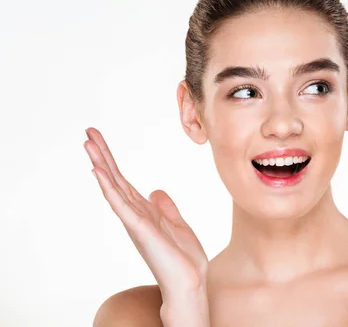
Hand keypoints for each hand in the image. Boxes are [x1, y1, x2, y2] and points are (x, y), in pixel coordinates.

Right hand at [83, 128, 208, 305]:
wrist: (191, 282)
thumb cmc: (183, 258)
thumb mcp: (177, 224)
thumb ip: (165, 207)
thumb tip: (155, 191)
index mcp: (143, 211)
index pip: (123, 181)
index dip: (112, 160)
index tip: (99, 140)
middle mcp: (134, 214)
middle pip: (114, 179)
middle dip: (102, 155)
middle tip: (88, 133)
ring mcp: (135, 221)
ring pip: (114, 187)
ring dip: (101, 165)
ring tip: (88, 145)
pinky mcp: (139, 229)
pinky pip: (121, 205)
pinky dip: (109, 188)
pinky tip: (98, 173)